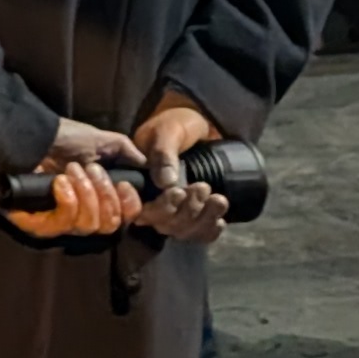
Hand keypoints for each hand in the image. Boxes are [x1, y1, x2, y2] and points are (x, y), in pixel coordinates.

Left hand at [6, 118, 141, 240]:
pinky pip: (62, 225)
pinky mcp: (39, 223)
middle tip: (90, 168)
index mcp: (101, 201)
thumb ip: (127, 153)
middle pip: (108, 227)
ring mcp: (61, 222)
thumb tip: (146, 166)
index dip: (129, 206)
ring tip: (71, 170)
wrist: (32, 133)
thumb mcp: (103, 141)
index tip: (123, 184)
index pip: (125, 219)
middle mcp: (83, 216)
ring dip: (84, 193)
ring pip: (87, 226)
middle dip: (104, 195)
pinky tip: (60, 182)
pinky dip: (67, 202)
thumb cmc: (65, 138)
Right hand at [133, 95, 229, 244]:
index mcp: (139, 183)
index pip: (144, 210)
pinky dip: (209, 230)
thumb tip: (165, 183)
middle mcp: (153, 202)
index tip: (178, 192)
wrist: (197, 124)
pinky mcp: (193, 213)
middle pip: (166, 225)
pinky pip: (198, 233)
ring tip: (219, 200)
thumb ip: (164, 153)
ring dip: (203, 220)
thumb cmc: (177, 123)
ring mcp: (174, 210)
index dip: (161, 209)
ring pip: (184, 231)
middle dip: (187, 211)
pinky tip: (219, 221)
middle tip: (203, 187)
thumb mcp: (168, 131)